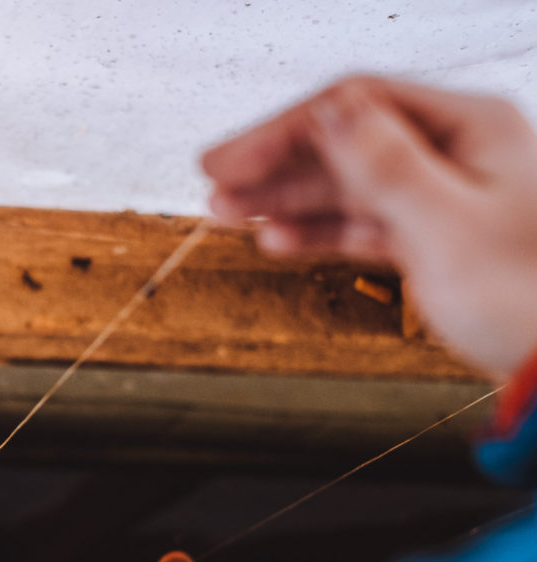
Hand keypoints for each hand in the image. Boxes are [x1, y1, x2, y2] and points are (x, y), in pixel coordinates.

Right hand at [202, 77, 536, 377]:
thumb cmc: (526, 297)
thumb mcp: (446, 226)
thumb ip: (387, 166)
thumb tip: (332, 114)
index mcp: (470, 129)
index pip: (355, 106)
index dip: (283, 130)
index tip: (230, 160)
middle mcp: (456, 153)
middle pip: (345, 142)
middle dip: (275, 163)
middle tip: (213, 182)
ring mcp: (443, 195)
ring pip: (347, 185)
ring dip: (285, 198)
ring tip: (226, 212)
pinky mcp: (433, 237)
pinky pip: (362, 223)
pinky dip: (317, 230)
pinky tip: (277, 238)